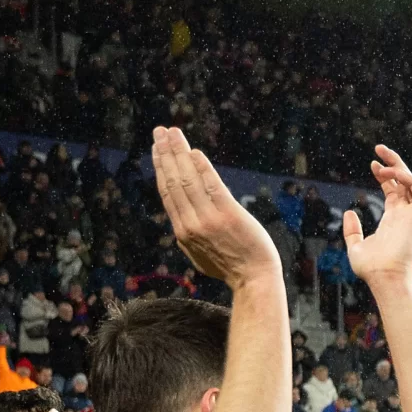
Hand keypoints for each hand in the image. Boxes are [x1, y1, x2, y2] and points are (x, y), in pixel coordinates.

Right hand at [151, 126, 277, 287]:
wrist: (254, 280)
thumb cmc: (230, 268)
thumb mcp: (200, 255)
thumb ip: (189, 236)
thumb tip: (181, 222)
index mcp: (182, 232)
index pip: (168, 193)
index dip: (161, 168)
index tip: (157, 149)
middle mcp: (191, 224)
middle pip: (173, 181)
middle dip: (165, 154)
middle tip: (160, 132)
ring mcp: (209, 219)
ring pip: (188, 180)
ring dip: (179, 153)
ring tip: (173, 133)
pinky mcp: (228, 215)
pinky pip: (212, 187)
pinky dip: (202, 169)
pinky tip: (196, 152)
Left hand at [344, 145, 411, 285]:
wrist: (384, 276)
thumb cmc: (371, 268)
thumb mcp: (356, 245)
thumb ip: (353, 230)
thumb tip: (349, 213)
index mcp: (394, 220)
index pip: (395, 191)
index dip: (385, 175)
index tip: (372, 164)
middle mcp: (406, 215)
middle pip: (405, 182)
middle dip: (394, 162)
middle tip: (379, 148)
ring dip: (400, 167)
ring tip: (382, 158)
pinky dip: (408, 178)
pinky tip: (391, 174)